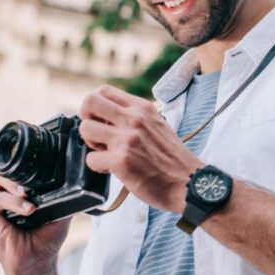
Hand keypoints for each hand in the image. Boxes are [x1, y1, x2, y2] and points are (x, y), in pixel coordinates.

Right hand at [0, 169, 70, 274]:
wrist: (37, 261)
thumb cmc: (47, 238)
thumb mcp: (61, 211)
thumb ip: (66, 195)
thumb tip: (80, 182)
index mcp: (19, 190)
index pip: (17, 166)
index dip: (25, 162)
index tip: (42, 164)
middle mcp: (5, 193)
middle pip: (3, 166)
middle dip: (17, 169)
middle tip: (32, 181)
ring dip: (13, 183)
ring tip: (28, 194)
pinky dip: (12, 201)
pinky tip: (27, 209)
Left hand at [78, 84, 203, 212]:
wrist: (189, 182)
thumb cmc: (173, 159)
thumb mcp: (158, 125)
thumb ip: (136, 117)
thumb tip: (109, 117)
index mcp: (142, 108)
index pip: (103, 91)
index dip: (95, 107)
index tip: (102, 122)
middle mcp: (134, 119)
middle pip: (89, 102)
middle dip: (86, 120)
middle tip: (97, 135)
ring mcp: (127, 138)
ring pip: (85, 129)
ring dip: (91, 144)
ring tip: (106, 153)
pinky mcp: (121, 160)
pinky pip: (91, 158)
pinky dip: (98, 166)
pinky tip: (112, 169)